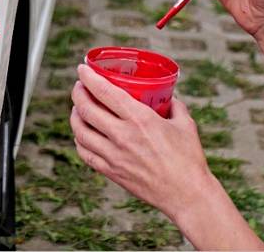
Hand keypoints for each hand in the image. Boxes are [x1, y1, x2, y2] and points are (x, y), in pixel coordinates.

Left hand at [69, 65, 212, 220]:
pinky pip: (85, 154)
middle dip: (78, 93)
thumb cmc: (189, 159)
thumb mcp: (185, 124)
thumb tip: (169, 98)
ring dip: (75, 116)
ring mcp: (114, 156)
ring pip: (81, 131)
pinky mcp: (111, 172)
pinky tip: (82, 135)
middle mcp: (122, 136)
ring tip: (78, 108)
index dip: (89, 78)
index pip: (105, 92)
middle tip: (79, 86)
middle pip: (86, 109)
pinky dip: (79, 140)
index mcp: (140, 119)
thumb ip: (174, 107)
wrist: (186, 194)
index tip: (82, 69)